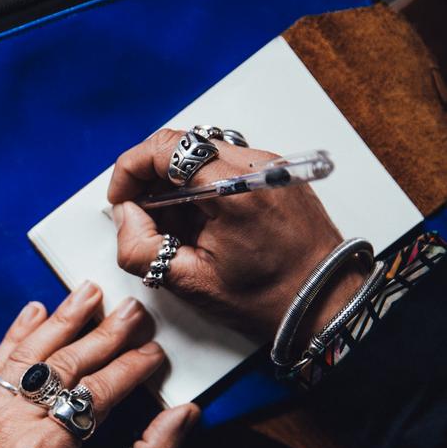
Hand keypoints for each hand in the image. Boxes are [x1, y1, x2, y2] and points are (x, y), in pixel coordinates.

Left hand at [0, 282, 198, 447]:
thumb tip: (184, 413)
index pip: (96, 393)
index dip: (130, 368)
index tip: (155, 351)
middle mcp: (7, 427)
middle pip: (62, 366)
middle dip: (103, 335)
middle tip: (132, 310)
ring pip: (26, 357)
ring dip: (60, 321)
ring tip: (88, 293)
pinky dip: (14, 336)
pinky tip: (35, 310)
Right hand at [108, 128, 367, 340]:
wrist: (327, 301)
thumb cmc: (271, 298)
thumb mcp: (192, 282)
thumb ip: (142, 247)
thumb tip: (124, 215)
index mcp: (234, 190)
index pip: (164, 148)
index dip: (130, 169)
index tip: (121, 197)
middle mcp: (254, 166)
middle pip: (180, 146)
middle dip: (149, 177)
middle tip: (141, 214)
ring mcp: (267, 166)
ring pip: (200, 154)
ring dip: (174, 182)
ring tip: (175, 224)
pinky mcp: (274, 173)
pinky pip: (223, 165)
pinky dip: (199, 186)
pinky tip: (200, 222)